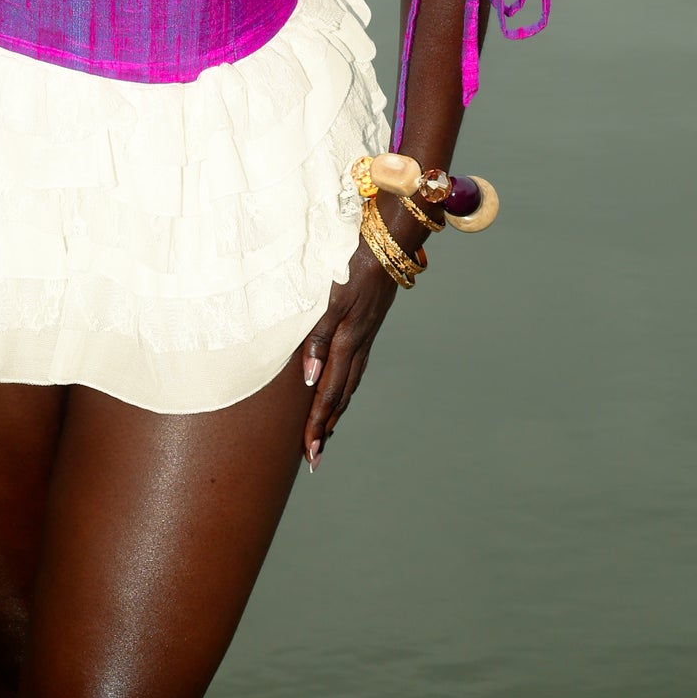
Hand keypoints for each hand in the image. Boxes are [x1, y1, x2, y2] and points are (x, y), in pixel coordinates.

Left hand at [299, 235, 400, 467]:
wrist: (388, 240)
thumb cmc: (352, 263)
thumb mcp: (330, 297)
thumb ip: (317, 335)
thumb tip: (309, 378)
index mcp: (347, 340)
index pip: (328, 392)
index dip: (316, 423)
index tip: (308, 452)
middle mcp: (359, 344)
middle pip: (341, 395)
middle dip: (325, 427)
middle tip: (314, 458)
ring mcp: (366, 335)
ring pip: (350, 383)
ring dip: (336, 410)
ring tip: (325, 434)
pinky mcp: (368, 325)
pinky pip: (356, 367)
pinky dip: (346, 387)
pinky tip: (341, 389)